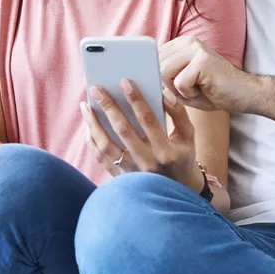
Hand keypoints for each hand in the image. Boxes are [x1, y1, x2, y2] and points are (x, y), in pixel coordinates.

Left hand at [82, 80, 203, 190]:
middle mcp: (147, 163)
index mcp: (166, 151)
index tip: (124, 81)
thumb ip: (178, 112)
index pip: (149, 120)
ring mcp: (131, 172)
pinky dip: (92, 141)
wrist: (175, 192)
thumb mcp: (188, 136)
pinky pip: (100, 158)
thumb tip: (162, 91)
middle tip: (96, 87)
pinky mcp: (120, 178)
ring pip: (106, 146)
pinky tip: (88, 125)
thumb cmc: (181, 157)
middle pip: (123, 130)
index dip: (136, 99)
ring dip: (94, 123)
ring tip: (86, 105)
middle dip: (108, 106)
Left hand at [160, 36, 249, 113]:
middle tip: (190, 89)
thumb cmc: (213, 91)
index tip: (173, 83)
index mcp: (182, 44)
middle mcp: (188, 41)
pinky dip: (189, 94)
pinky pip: (180, 83)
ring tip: (197, 89)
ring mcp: (196, 49)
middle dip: (169, 85)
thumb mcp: (182, 83)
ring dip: (178, 90)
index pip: (154, 57)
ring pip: (165, 73)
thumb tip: (143, 76)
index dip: (159, 76)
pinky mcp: (203, 61)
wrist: (244, 95)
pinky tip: (204, 90)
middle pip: (157, 65)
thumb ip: (164, 77)